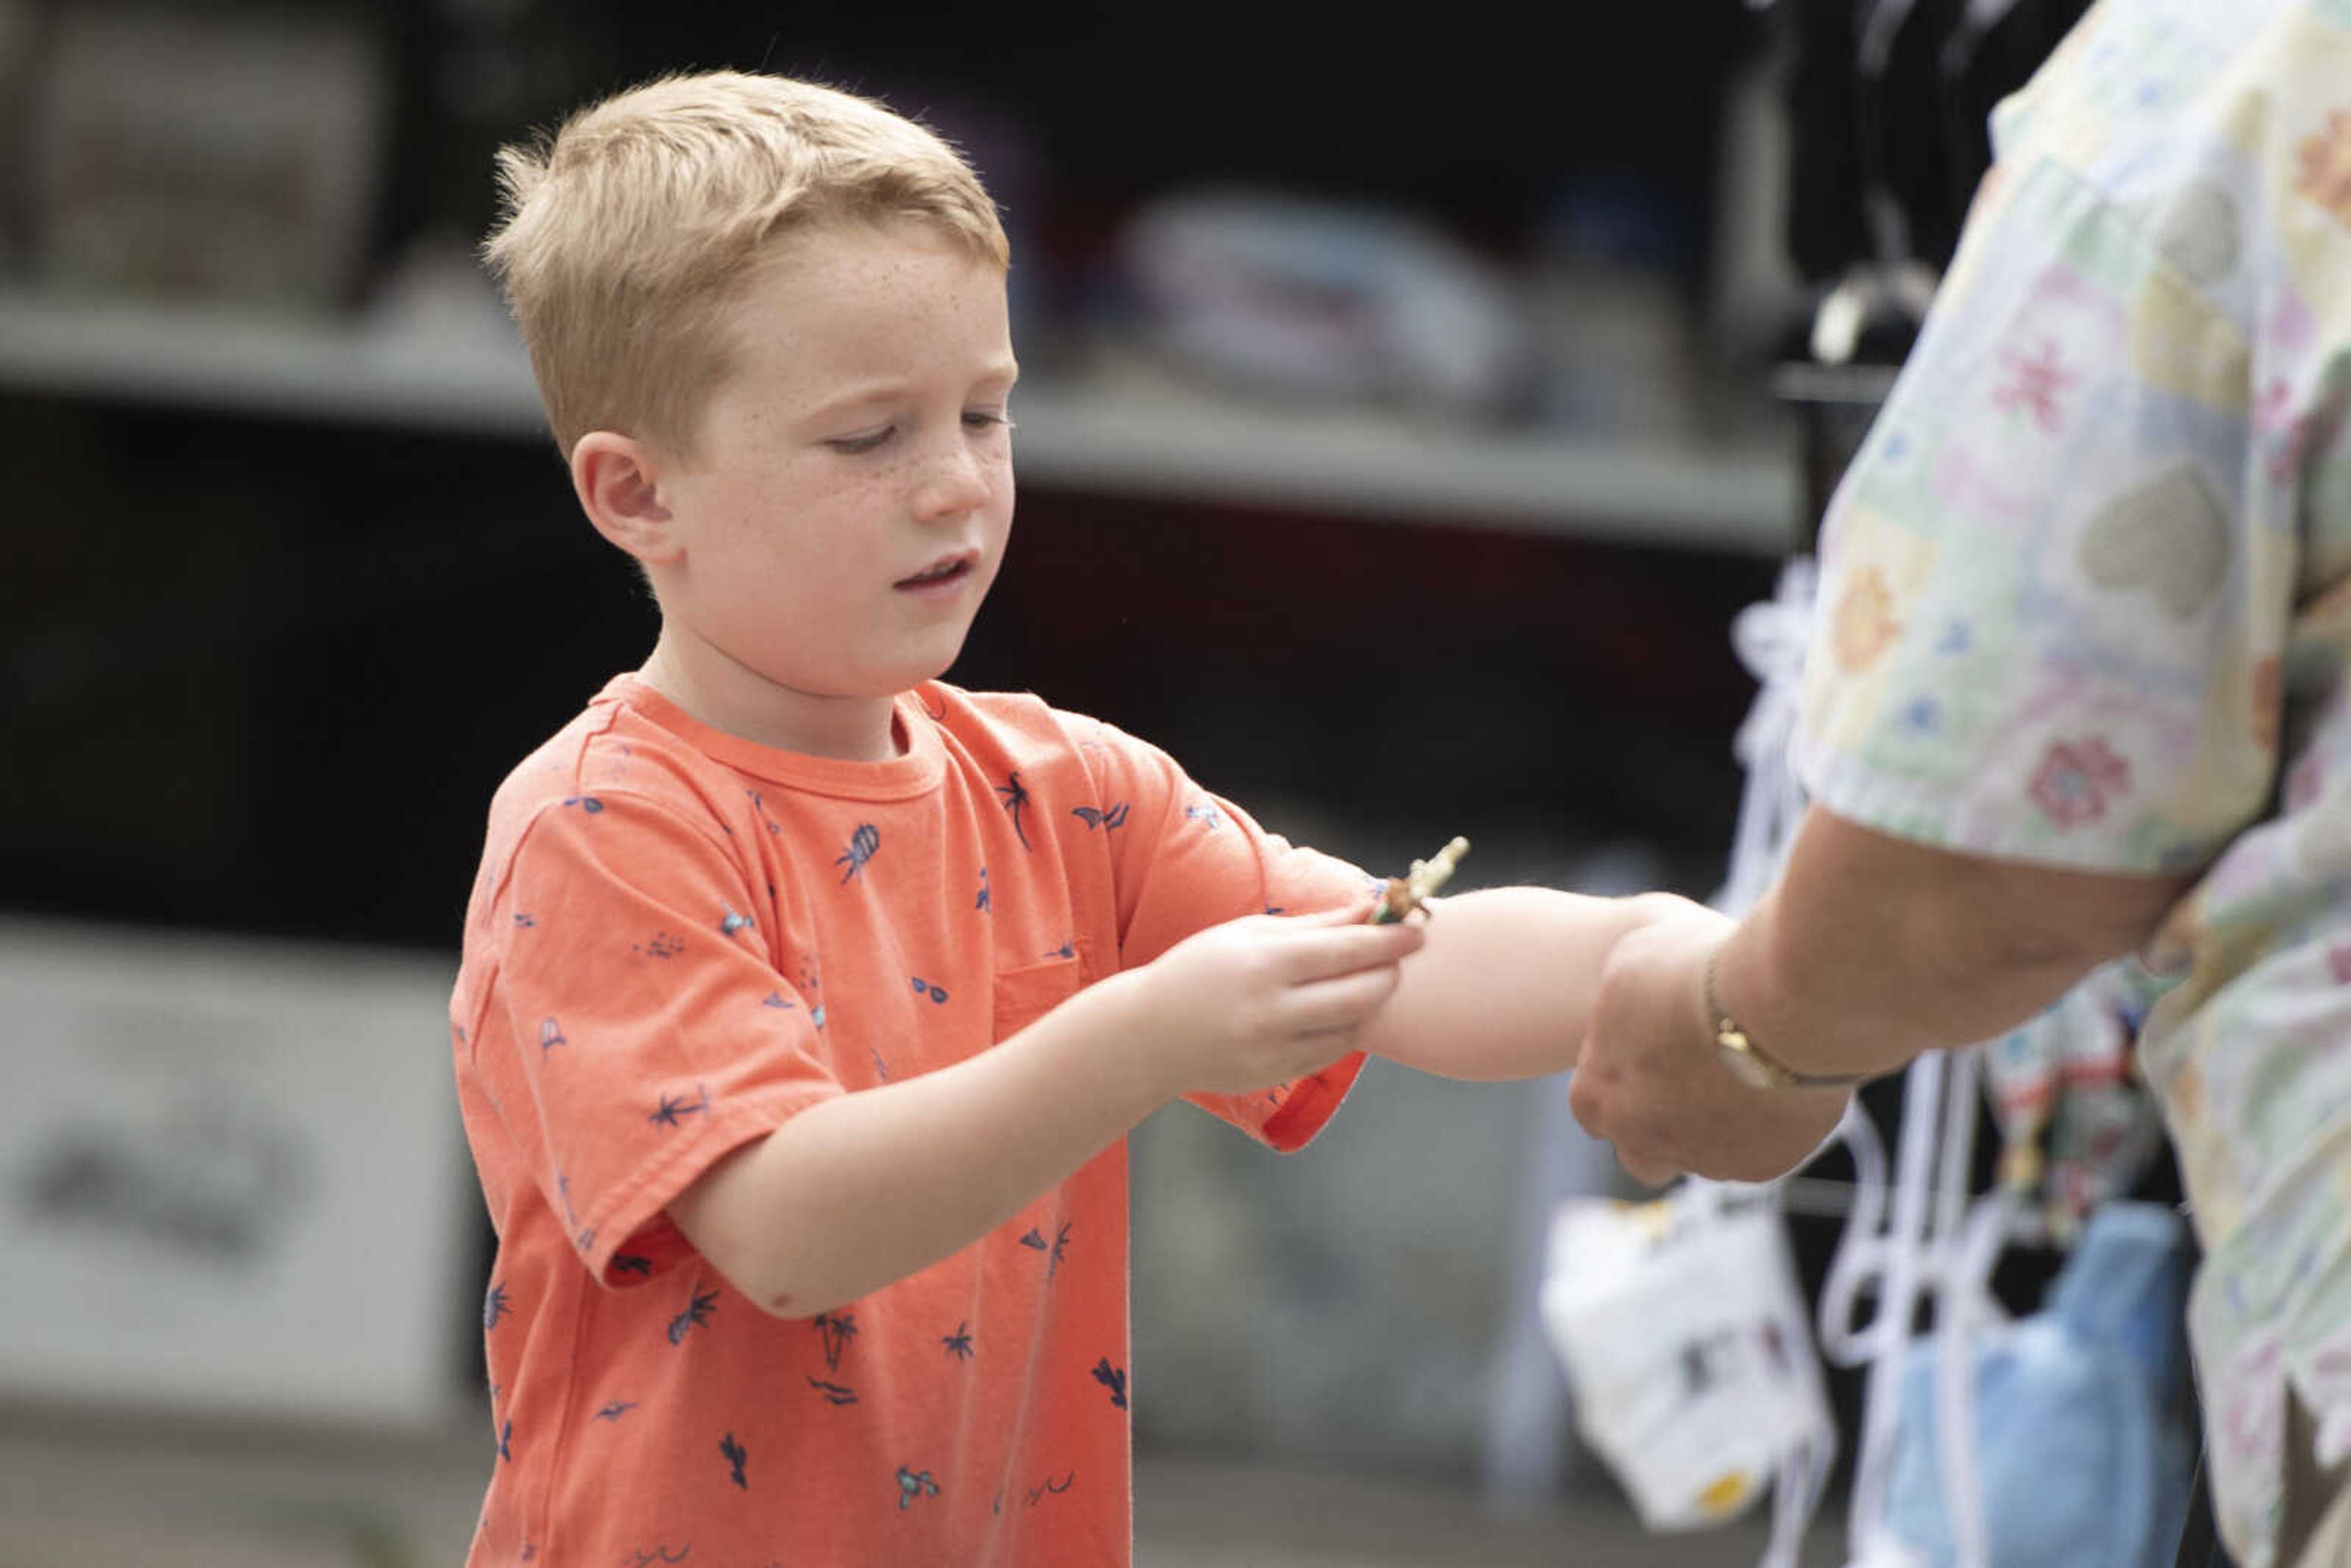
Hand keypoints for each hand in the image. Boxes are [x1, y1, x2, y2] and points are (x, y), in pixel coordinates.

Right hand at [1126, 898, 1426, 1096]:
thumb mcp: (1249, 933)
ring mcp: (1274, 1047)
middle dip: (1390, 974)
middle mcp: (1271, 1009)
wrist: (1151, 1034)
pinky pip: (1332, 1051)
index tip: (1417, 929)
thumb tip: (1369, 909)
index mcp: (1263, 963)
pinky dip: (1348, 1028)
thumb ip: (1314, 925)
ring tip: (1374, 981)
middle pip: (1359, 993)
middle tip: (1401, 958)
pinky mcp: (1276, 1073)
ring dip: (1372, 1002)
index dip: (1389, 941)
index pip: (1345, 950)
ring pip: (1351, 1026)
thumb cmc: (1201, 970)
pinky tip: (1344, 1010)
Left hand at [1569, 896, 1848, 1185]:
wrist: (1781, 1004)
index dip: (1622, 1074)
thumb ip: (1622, 1008)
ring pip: (1704, 1152)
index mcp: (1597, 1096)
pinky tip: (1784, 1076)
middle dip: (1659, 1121)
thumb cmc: (1696, 975)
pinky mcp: (1762, 1166)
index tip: (1652, 1044)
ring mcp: (1705, 1160)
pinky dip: (1767, 1120)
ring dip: (1716, 1119)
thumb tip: (1638, 1011)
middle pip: (1641, 1147)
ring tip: (1747, 1065)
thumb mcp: (1632, 965)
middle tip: (1692, 1072)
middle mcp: (1642, 1142)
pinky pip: (1759, 1148)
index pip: (1593, 1103)